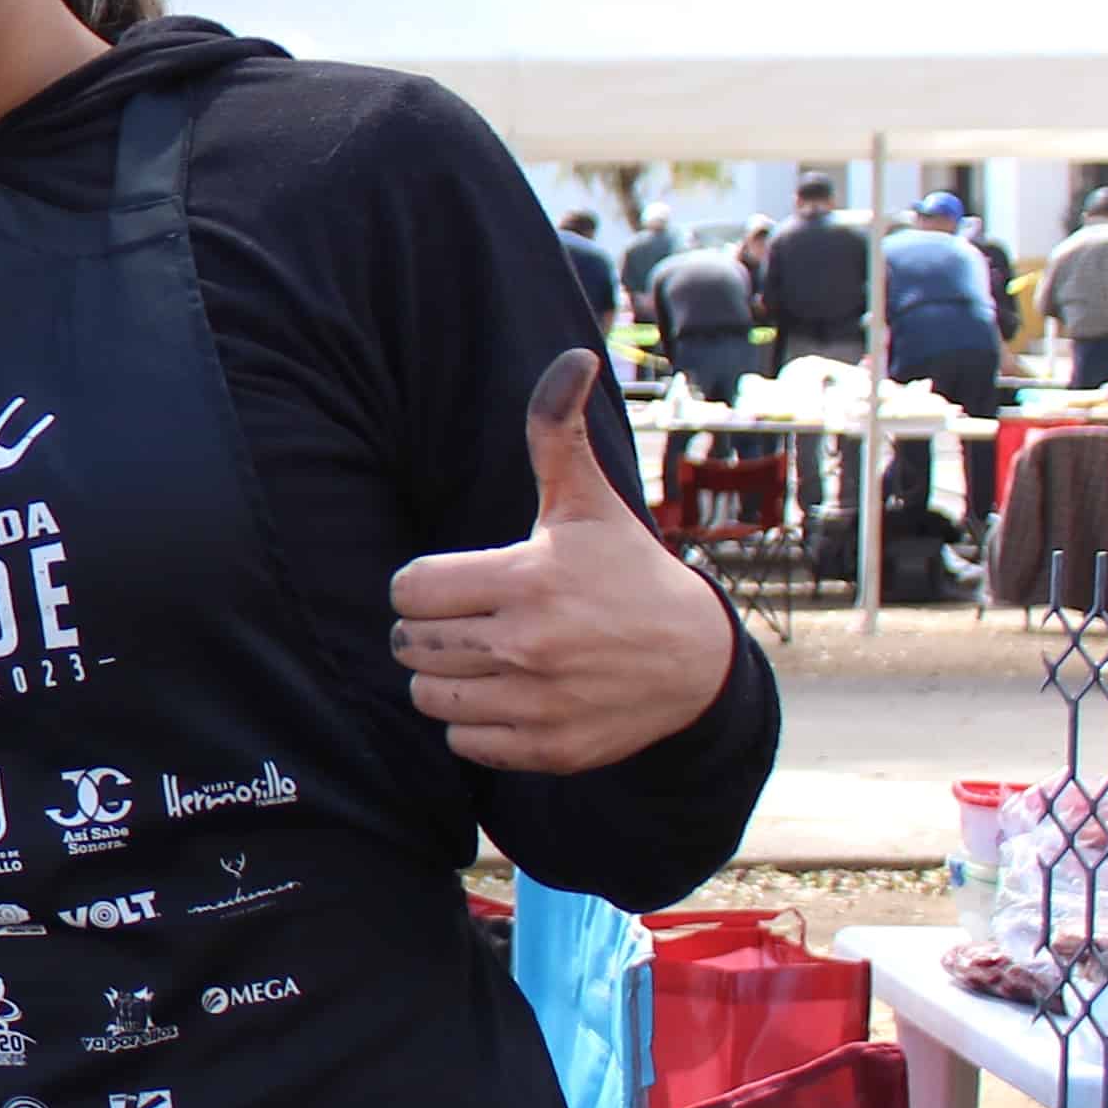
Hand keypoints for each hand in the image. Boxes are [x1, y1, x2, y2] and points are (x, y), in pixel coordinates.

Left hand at [389, 349, 738, 774]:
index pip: (409, 590)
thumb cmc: (628, 572)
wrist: (698, 662)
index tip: (456, 584)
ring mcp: (538, 702)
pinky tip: (507, 695)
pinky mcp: (548, 748)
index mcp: (528, 579)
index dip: (423, 586)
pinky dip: (473, 724)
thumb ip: (557, 434)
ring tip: (483, 657)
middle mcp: (529, 645)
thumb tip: (573, 358)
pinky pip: (463, 742)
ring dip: (444, 678)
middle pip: (411, 645)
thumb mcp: (589, 503)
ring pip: (428, 697)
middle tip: (467, 621)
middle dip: (428, 631)